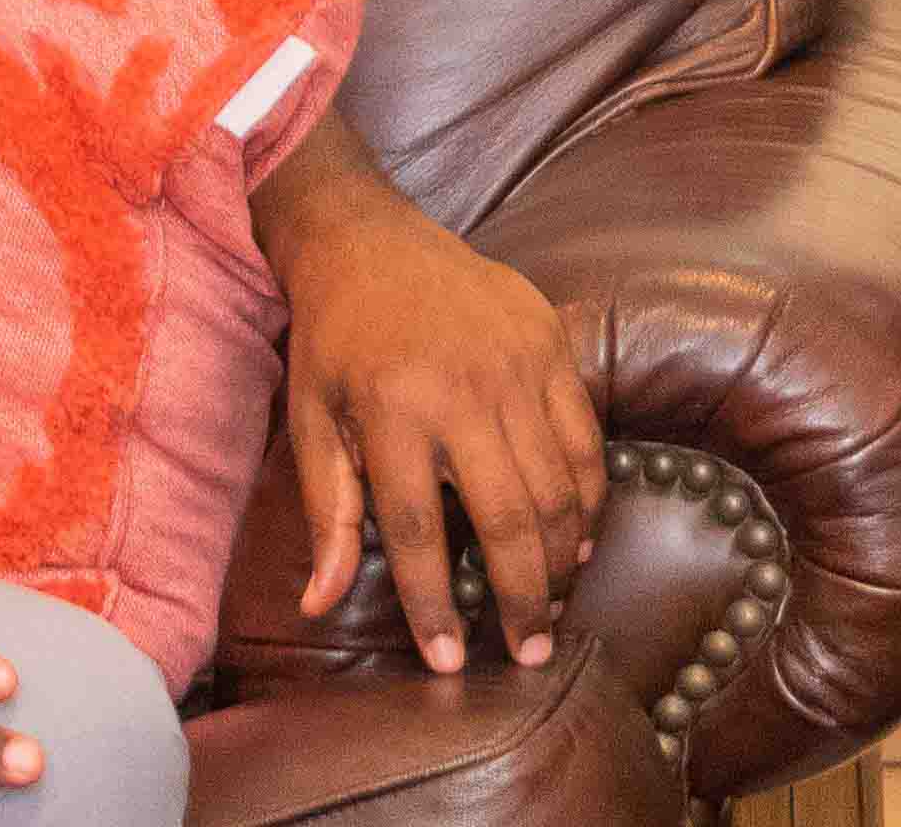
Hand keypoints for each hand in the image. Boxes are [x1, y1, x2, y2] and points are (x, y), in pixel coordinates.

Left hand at [276, 196, 603, 677]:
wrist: (370, 239)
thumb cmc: (333, 341)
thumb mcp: (311, 424)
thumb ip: (328, 516)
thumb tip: (317, 606)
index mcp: (391, 412)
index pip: (417, 531)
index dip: (434, 604)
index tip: (448, 660)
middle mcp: (462, 389)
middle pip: (508, 515)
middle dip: (523, 597)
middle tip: (529, 652)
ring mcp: (517, 363)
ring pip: (559, 483)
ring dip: (562, 556)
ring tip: (553, 605)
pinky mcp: (553, 344)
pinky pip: (585, 437)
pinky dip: (589, 496)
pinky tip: (577, 537)